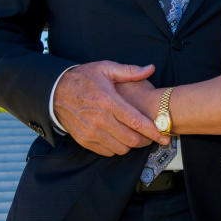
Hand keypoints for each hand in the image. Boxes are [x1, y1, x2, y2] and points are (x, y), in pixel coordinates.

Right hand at [52, 61, 169, 155]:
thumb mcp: (106, 68)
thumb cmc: (83, 78)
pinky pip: (107, 152)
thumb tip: (150, 69)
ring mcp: (91, 132)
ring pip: (121, 148)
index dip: (153, 131)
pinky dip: (117, 147)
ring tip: (136, 135)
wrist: (56, 91)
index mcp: (108, 101)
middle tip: (151, 135)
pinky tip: (120, 137)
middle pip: (131, 139)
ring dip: (131, 144)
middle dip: (145, 140)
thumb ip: (130, 71)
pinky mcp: (84, 140)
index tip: (165, 137)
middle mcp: (100, 119)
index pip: (136, 121)